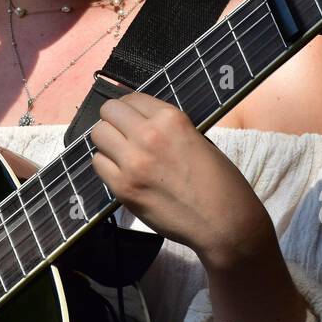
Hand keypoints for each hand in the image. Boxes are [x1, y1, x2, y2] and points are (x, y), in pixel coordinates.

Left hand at [88, 92, 271, 269]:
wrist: (224, 223)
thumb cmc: (219, 182)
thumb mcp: (197, 138)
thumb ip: (167, 129)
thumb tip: (140, 124)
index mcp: (171, 119)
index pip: (132, 98)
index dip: (131, 108)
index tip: (133, 118)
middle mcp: (148, 135)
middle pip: (108, 111)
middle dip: (114, 120)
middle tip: (123, 134)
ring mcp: (133, 162)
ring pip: (98, 135)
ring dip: (108, 142)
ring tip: (121, 154)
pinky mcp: (123, 188)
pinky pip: (98, 164)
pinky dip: (107, 165)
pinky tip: (122, 173)